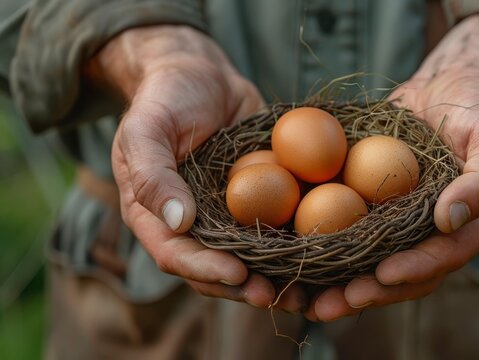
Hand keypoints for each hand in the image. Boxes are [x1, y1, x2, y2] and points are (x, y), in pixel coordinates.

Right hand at [88, 25, 304, 311]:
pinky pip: (275, 227)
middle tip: (277, 296)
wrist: (202, 76)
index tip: (237, 275)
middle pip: (216, 268)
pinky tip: (322, 254)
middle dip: (246, 287)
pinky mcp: (259, 200)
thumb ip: (152, 174)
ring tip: (305, 292)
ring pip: (250, 257)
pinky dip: (295, 245)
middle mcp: (193, 224)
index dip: (206, 270)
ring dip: (276, 277)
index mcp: (156, 216)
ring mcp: (227, 215)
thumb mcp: (146, 129)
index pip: (176, 255)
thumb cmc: (165, 98)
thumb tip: (177, 221)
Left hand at [305, 14, 478, 320]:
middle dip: (368, 292)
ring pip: (374, 261)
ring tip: (308, 300)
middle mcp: (437, 233)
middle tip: (331, 306)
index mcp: (472, 226)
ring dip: (342, 283)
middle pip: (404, 274)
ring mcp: (406, 221)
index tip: (382, 275)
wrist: (451, 83)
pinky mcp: (380, 205)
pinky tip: (300, 259)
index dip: (414, 269)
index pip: (443, 256)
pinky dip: (331, 248)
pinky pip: (356, 231)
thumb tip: (449, 220)